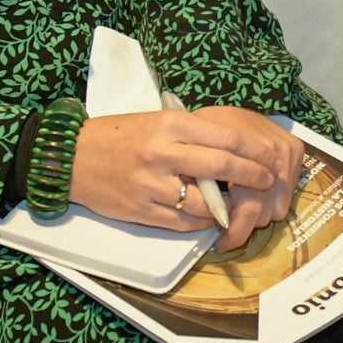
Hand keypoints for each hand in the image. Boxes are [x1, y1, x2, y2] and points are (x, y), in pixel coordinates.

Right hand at [70, 106, 304, 248]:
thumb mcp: (157, 121)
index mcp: (170, 124)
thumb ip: (192, 134)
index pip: (226, 137)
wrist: (71, 157)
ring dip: (229, 206)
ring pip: (205, 202)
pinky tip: (211, 217)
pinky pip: (183, 222)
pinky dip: (203, 222)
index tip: (270, 157)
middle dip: (252, 176)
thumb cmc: (120, 135)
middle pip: (222, 167)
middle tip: (266, 181)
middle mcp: (162, 152)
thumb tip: (236, 150)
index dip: (255, 150)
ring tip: (241, 204)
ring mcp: (151, 184)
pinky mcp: (141, 210)